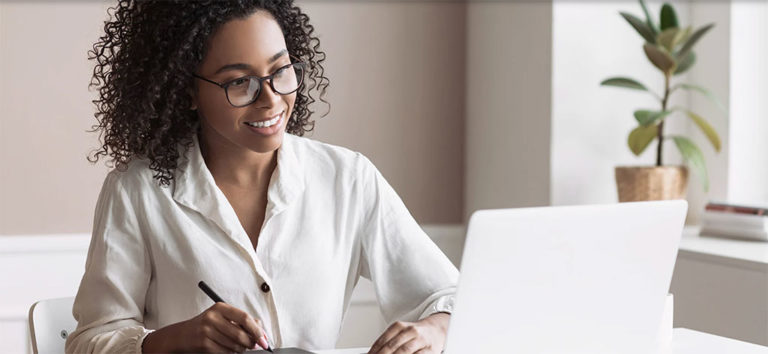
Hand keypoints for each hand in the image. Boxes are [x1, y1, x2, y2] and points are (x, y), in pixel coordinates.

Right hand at [142, 302, 269, 352]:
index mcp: (220, 307)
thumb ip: (241, 321)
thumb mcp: (221, 317)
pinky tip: (229, 350)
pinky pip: (225, 352)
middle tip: (255, 346)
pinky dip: (231, 353)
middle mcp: (212, 317)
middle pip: (241, 334)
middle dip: (251, 343)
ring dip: (241, 349)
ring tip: (240, 347)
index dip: (257, 330)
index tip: (263, 339)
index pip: (244, 318)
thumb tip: (261, 331)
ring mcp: (206, 331)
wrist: (181, 335)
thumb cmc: (205, 325)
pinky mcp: (203, 344)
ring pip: (234, 345)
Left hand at [368, 312, 449, 353]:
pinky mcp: (430, 350)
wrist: (436, 331)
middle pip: (392, 346)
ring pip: (404, 351)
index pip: (383, 340)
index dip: (374, 351)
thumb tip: (373, 353)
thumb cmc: (415, 335)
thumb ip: (388, 342)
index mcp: (400, 326)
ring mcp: (421, 340)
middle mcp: (411, 331)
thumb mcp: (401, 333)